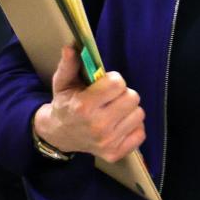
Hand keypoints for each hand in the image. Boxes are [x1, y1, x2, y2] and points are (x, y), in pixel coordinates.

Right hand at [34, 46, 146, 162]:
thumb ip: (69, 64)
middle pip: (133, 98)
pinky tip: (118, 125)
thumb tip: (72, 47)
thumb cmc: (65, 104)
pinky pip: (141, 133)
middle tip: (111, 98)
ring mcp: (108, 142)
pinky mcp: (115, 153)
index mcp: (84, 106)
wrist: (58, 135)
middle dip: (123, 94)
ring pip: (139, 114)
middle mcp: (98, 126)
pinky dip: (132, 127)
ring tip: (114, 111)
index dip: (114, 80)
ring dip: (129, 110)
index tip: (105, 84)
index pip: (118, 83)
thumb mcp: (63, 83)